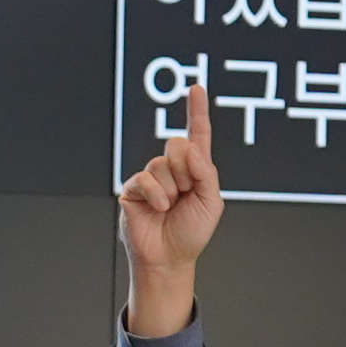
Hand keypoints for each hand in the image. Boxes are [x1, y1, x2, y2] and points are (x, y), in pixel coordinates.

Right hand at [114, 89, 221, 336]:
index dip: (197, 111)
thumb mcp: (212, 203)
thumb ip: (206, 172)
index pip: (198, 134)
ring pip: (162, 165)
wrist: (169, 258)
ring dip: (172, 190)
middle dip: (186, 171)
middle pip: (178, 144)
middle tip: (186, 194)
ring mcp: (152, 178)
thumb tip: (190, 148)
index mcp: (195, 169)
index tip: (196, 88)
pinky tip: (158, 209)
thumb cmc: (191, 232)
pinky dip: (157, 196)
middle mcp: (172, 169)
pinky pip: (145, 179)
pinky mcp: (133, 190)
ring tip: (171, 208)